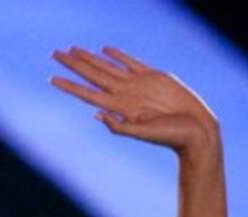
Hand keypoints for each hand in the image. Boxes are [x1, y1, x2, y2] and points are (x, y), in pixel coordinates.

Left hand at [50, 46, 218, 153]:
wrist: (195, 130)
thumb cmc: (169, 136)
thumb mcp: (142, 132)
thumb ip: (119, 126)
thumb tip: (96, 114)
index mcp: (117, 107)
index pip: (86, 93)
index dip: (69, 85)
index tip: (51, 79)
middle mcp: (123, 94)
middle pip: (91, 75)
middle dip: (73, 64)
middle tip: (54, 53)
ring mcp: (137, 84)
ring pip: (107, 66)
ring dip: (89, 57)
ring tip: (72, 49)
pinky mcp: (154, 76)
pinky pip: (131, 62)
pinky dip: (118, 55)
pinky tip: (104, 50)